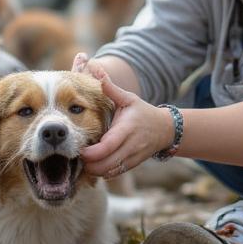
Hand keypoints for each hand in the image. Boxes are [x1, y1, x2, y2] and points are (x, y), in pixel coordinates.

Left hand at [72, 57, 173, 177]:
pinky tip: (96, 164)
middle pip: (105, 164)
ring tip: (85, 160)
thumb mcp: (128, 98)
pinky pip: (114, 174)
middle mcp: (131, 146)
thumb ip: (111, 88)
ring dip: (94, 170)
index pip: (107, 147)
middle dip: (88, 164)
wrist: (165, 129)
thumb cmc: (142, 112)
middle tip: (77, 155)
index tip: (80, 149)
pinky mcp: (132, 165)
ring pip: (108, 172)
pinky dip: (102, 172)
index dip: (91, 152)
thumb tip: (96, 70)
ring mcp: (132, 157)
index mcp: (127, 129)